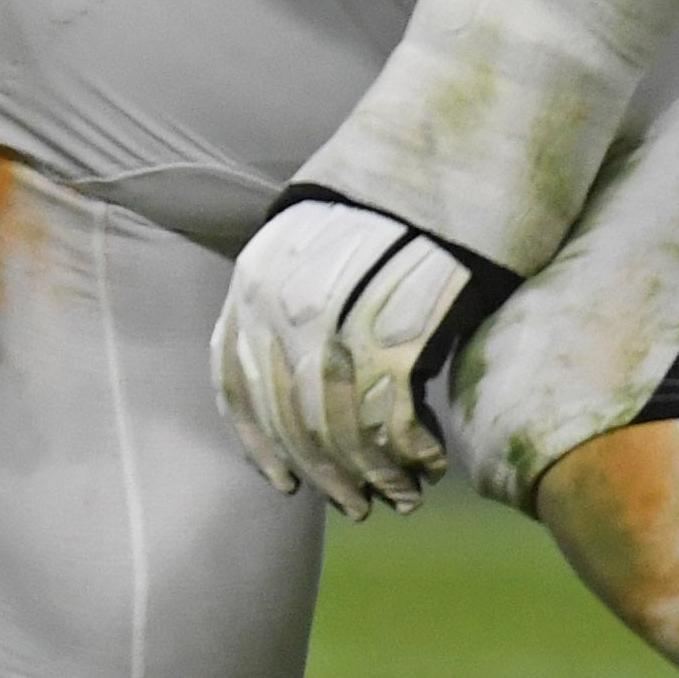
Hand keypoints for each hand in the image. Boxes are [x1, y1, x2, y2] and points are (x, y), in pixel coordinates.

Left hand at [211, 192, 494, 517]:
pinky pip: (393, 417)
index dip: (257, 441)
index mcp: (252, 284)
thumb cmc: (386, 218)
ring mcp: (339, 322)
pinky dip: (410, 452)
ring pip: (338, 427)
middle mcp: (282, 306)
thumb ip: (288, 308)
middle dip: (322, 473)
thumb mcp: (310, 250)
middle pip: (288, 416)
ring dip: (371, 475)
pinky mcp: (399, 333)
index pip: (235, 382)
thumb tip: (292, 388)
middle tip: (352, 508)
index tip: (281, 483)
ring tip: (399, 498)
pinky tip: (430, 464)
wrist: (442, 170)